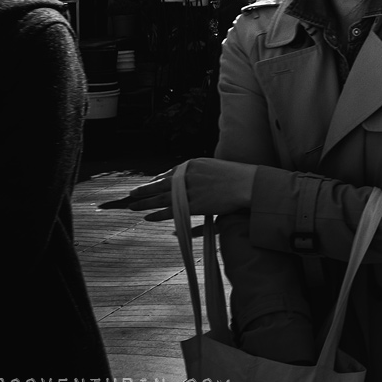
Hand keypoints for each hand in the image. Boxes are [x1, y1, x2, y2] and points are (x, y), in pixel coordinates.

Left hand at [99, 158, 256, 221]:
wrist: (250, 184)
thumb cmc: (238, 177)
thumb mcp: (216, 169)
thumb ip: (200, 175)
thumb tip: (192, 181)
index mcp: (194, 163)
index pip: (170, 172)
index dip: (157, 180)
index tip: (149, 185)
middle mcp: (189, 175)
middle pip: (161, 184)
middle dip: (144, 189)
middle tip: (131, 194)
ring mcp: (192, 190)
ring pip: (161, 197)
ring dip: (145, 202)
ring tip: (132, 206)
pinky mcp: (195, 204)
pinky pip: (172, 210)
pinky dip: (158, 214)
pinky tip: (147, 217)